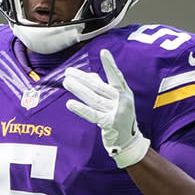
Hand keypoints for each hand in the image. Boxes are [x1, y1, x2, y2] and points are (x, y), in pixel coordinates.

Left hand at [63, 49, 149, 167]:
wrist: (129, 142)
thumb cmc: (121, 117)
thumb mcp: (118, 101)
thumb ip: (105, 88)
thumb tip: (89, 76)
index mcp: (125, 93)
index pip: (116, 76)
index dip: (110, 64)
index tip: (103, 52)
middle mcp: (122, 101)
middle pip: (99, 87)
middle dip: (82, 78)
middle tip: (68, 71)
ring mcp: (116, 113)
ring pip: (93, 99)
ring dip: (78, 89)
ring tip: (66, 82)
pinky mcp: (109, 124)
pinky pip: (92, 115)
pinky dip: (80, 109)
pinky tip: (70, 103)